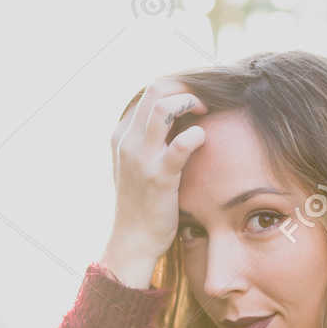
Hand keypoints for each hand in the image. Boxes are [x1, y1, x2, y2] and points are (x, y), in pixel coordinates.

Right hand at [104, 78, 208, 279]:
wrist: (133, 240)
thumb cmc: (142, 203)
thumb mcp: (137, 164)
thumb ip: (149, 140)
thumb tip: (179, 118)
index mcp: (121, 134)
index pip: (149, 92)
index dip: (177, 87)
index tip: (196, 96)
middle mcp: (127, 141)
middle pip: (155, 89)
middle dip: (186, 87)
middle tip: (204, 101)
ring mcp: (141, 157)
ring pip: (164, 107)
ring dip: (190, 102)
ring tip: (204, 113)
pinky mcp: (159, 176)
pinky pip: (180, 144)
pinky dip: (196, 135)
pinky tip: (203, 139)